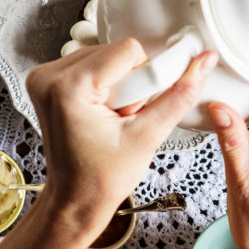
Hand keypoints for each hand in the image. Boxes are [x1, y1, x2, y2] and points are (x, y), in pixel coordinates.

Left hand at [0, 41, 217, 248]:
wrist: (75, 198)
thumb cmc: (100, 178)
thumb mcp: (148, 136)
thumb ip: (180, 95)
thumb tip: (202, 63)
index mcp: (68, 88)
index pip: (128, 51)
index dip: (147, 79)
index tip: (142, 108)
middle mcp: (49, 77)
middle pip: (116, 52)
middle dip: (132, 83)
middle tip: (126, 117)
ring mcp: (45, 78)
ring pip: (107, 56)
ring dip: (121, 83)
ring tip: (115, 117)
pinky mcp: (49, 81)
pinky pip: (93, 64)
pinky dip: (107, 84)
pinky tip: (105, 111)